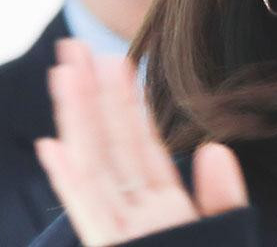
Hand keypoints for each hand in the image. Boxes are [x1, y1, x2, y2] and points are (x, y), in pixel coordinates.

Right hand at [35, 38, 248, 246]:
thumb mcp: (226, 233)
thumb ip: (222, 197)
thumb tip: (215, 149)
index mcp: (167, 208)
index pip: (141, 144)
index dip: (127, 103)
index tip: (117, 63)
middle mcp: (137, 213)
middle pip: (110, 143)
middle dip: (92, 95)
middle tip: (77, 47)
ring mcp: (121, 233)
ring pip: (94, 165)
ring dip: (77, 120)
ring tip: (64, 73)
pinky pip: (89, 209)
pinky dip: (68, 180)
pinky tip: (51, 145)